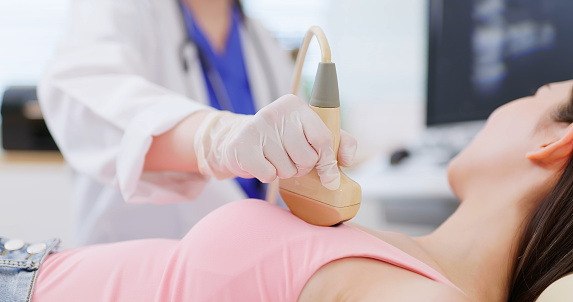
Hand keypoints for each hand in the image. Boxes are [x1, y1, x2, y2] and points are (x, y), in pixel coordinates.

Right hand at [194, 94, 356, 189]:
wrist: (239, 140)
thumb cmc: (281, 139)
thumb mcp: (309, 133)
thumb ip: (337, 142)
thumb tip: (348, 160)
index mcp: (296, 106)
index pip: (323, 138)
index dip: (328, 161)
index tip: (328, 175)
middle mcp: (276, 112)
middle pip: (306, 158)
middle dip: (301, 167)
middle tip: (291, 159)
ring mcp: (257, 128)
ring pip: (288, 169)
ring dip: (283, 172)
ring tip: (274, 159)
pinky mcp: (242, 146)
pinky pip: (269, 175)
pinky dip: (268, 175)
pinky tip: (262, 163)